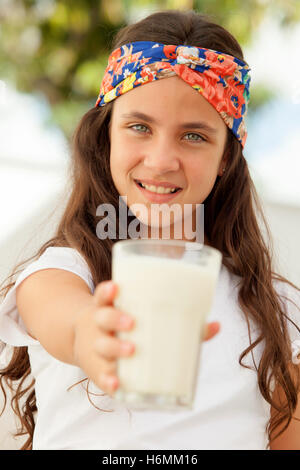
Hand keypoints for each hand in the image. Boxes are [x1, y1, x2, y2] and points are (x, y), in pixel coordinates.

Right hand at [72, 281, 219, 395]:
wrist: (86, 341)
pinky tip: (117, 384)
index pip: (104, 295)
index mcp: (110, 307)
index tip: (117, 287)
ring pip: (101, 345)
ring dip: (115, 348)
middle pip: (102, 318)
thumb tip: (216, 325)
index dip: (108, 291)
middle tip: (132, 322)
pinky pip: (100, 376)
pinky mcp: (97, 369)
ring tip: (132, 350)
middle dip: (115, 319)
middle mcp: (100, 325)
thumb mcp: (140, 317)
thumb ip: (178, 321)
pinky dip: (107, 381)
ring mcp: (96, 347)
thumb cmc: (127, 326)